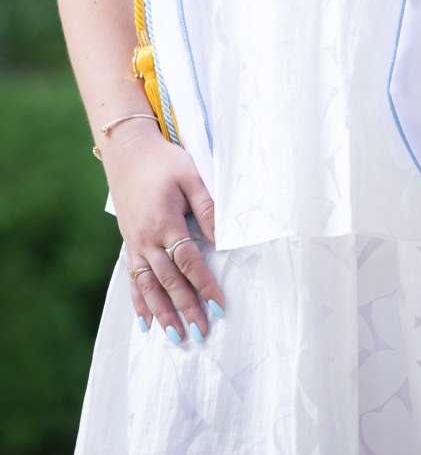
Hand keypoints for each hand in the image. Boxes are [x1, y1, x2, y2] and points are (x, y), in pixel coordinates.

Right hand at [100, 120, 225, 344]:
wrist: (128, 152)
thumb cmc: (164, 161)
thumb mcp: (191, 177)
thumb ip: (207, 208)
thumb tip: (222, 238)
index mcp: (165, 222)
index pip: (188, 262)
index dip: (204, 285)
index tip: (219, 306)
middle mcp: (147, 239)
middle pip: (169, 281)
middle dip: (186, 308)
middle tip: (201, 333)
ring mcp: (135, 243)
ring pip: (148, 286)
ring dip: (162, 313)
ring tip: (175, 337)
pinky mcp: (129, 243)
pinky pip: (132, 278)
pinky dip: (139, 302)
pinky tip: (144, 322)